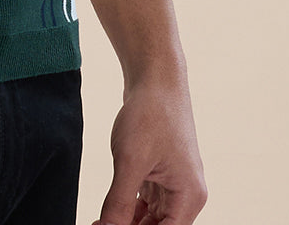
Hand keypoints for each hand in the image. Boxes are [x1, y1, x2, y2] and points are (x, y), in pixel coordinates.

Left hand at [92, 75, 207, 224]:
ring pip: (151, 219)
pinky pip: (146, 203)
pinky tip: (110, 209)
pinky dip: (129, 208)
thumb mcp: (129, 162)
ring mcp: (174, 184)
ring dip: (127, 221)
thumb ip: (118, 202)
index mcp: (189, 198)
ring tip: (100, 220)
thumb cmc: (150, 114)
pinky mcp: (161, 174)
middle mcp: (186, 195)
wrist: (155, 78)